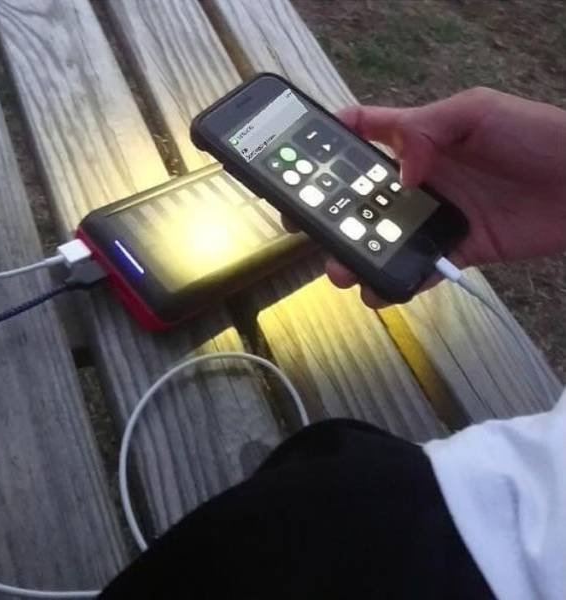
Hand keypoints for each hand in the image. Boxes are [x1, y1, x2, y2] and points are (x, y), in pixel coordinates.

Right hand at [286, 88, 565, 307]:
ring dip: (355, 255)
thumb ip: (427, 130)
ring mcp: (435, 217)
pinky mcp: (455, 249)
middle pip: (362, 197)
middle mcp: (419, 181)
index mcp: (418, 142)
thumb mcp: (478, 112)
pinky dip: (397, 283)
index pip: (364, 136)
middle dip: (329, 213)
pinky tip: (379, 289)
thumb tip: (397, 172)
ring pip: (381, 239)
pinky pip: (418, 269)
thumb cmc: (538, 137)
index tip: (297, 159)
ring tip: (341, 269)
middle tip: (305, 228)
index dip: (329, 144)